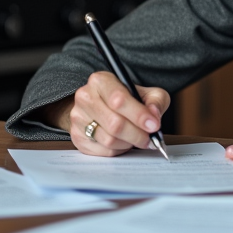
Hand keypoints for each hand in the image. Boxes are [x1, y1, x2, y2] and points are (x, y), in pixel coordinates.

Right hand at [43, 71, 170, 156]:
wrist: (102, 107)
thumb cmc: (127, 99)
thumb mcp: (147, 93)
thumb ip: (156, 101)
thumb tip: (153, 116)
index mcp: (101, 81)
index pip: (119, 100)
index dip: (139, 115)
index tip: (153, 125)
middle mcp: (85, 97)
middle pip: (115, 123)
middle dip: (137, 134)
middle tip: (149, 138)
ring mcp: (78, 118)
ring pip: (109, 140)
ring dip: (128, 143)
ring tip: (135, 138)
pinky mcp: (77, 136)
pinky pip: (103, 151)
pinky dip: (118, 150)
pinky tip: (123, 142)